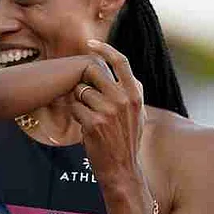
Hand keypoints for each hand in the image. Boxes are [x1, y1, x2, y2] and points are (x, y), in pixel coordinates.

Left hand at [71, 40, 145, 193]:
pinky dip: (75, 114)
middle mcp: (123, 100)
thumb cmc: (127, 140)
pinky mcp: (93, 123)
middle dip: (85, 82)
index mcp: (135, 94)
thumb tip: (124, 70)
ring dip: (80, 102)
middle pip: (95, 73)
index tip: (91, 44)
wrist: (122, 169)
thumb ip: (132, 91)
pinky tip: (84, 126)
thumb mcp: (138, 113)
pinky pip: (75, 107)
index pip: (121, 61)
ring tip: (90, 117)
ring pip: (81, 92)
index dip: (104, 49)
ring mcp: (108, 111)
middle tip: (86, 96)